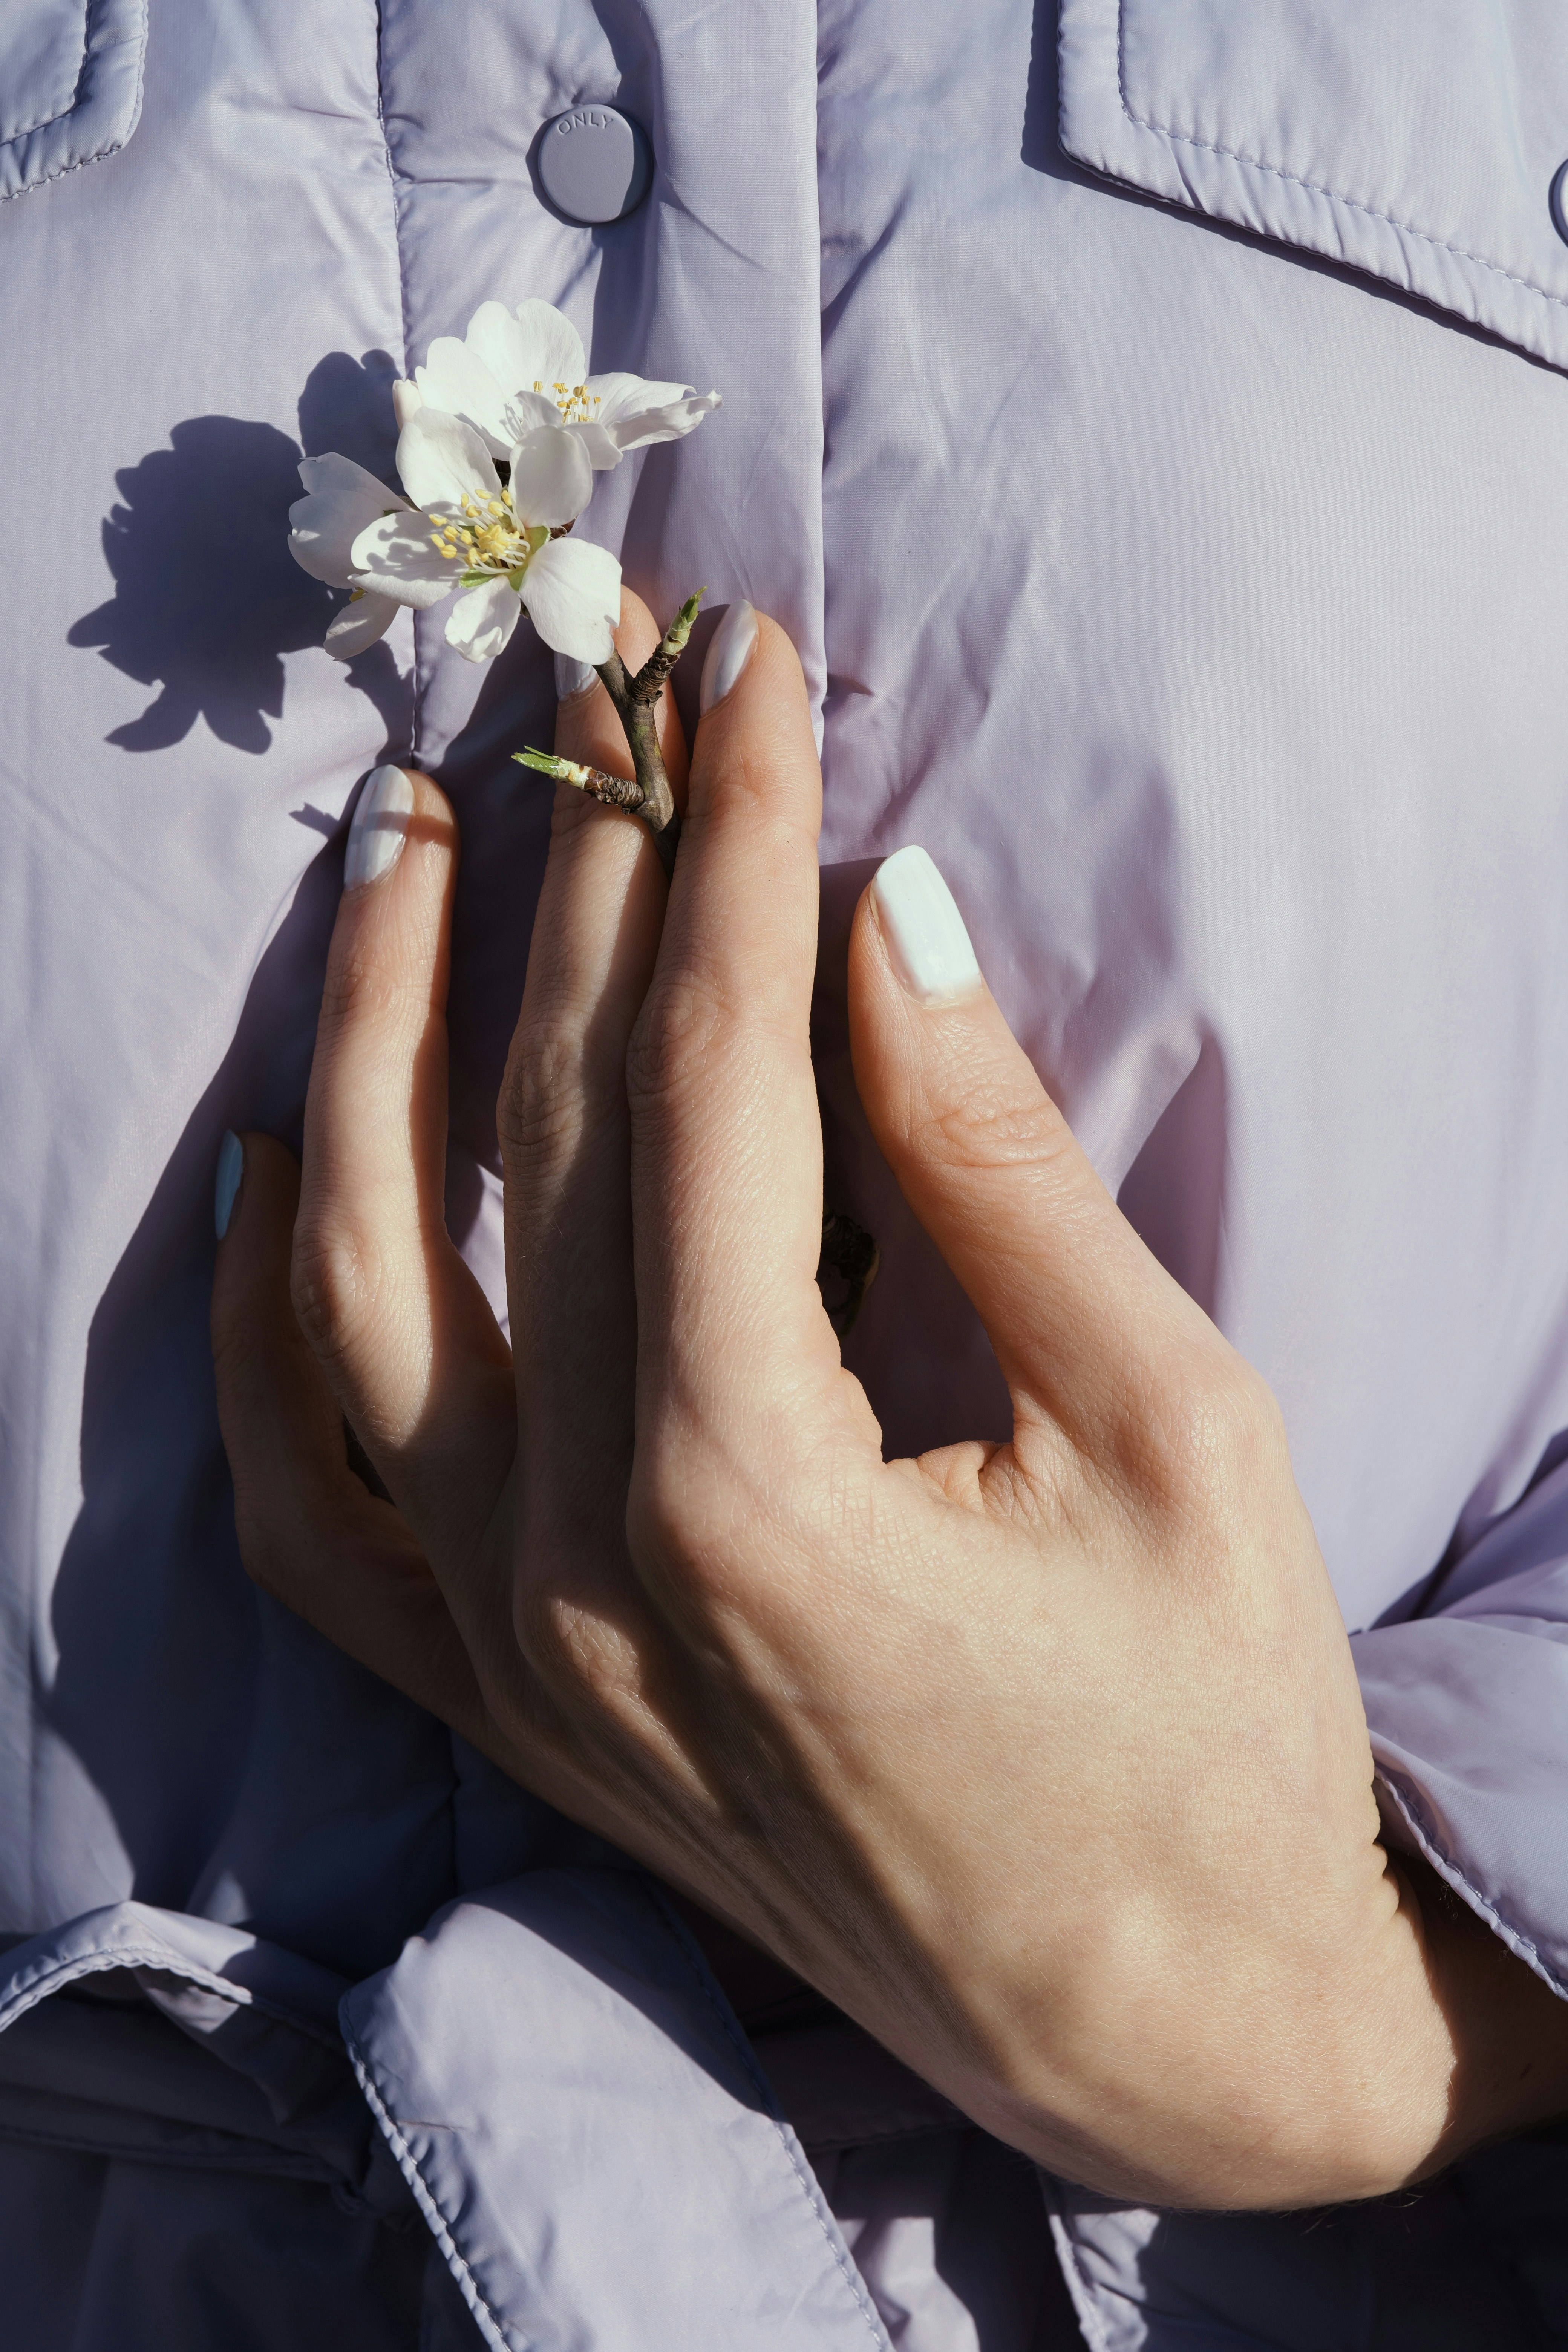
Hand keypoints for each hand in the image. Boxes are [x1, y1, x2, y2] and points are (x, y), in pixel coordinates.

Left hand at [212, 592, 1567, 2208]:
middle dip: (575, 885)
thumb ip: (996, 1166)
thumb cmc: (1210, 1729)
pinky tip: (272, 1174)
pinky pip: (313, 1510)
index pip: (705, 1081)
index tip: (741, 675)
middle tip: (597, 697)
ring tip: (401, 855)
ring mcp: (515, 1653)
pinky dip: (265, 1336)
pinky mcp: (508, 1709)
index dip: (726, 847)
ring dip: (372, 1049)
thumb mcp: (1166, 1424)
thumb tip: (889, 920)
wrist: (1171, 2015)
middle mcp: (578, 1572)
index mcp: (750, 1494)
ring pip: (361, 1294)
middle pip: (540, 1145)